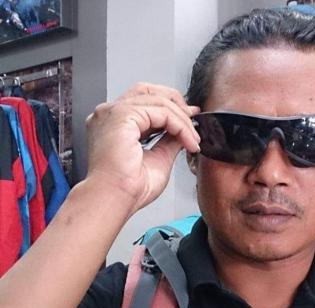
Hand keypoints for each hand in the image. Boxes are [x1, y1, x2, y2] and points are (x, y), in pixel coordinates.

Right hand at [86, 83, 200, 213]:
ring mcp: (114, 112)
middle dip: (175, 103)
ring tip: (192, 139)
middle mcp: (110, 114)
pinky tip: (187, 140)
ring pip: (158, 101)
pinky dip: (179, 124)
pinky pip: (161, 111)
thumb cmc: (128, 189)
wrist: (115, 199)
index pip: (145, 103)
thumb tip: (183, 132)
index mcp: (115, 125)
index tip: (190, 119)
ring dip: (182, 119)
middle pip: (148, 91)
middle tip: (194, 119)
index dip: (170, 108)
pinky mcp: (123, 115)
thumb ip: (169, 141)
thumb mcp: (158, 159)